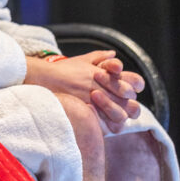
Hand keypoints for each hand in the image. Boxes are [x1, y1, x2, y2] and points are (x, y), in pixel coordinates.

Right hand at [24, 50, 142, 130]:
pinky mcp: (88, 110)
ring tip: (114, 117)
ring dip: (120, 115)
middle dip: (130, 104)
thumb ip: (99, 57)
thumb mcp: (82, 59)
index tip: (129, 92)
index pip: (133, 81)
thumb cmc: (63, 70)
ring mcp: (95, 99)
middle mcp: (103, 85)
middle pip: (130, 99)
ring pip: (121, 113)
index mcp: (105, 72)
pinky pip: (107, 124)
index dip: (135, 87)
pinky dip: (110, 126)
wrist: (44, 78)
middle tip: (123, 106)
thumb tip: (113, 54)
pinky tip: (106, 125)